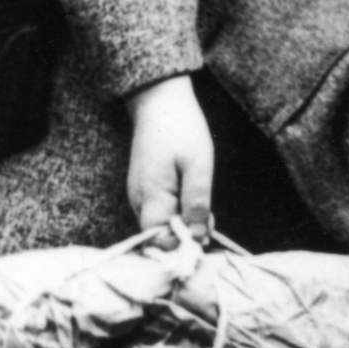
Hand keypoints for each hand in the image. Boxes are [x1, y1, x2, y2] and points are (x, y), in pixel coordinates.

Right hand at [125, 78, 214, 231]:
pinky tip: (191, 198)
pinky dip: (177, 214)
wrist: (159, 102)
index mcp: (151, 197)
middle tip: (210, 218)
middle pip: (159, 238)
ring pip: (160, 227)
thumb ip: (197, 204)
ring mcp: (138, 197)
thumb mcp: (198, 166)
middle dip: (186, 236)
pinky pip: (159, 214)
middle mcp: (138, 202)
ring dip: (184, 225)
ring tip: (203, 205)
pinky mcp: (143, 191)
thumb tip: (197, 239)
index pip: (159, 242)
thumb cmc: (181, 130)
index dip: (182, 245)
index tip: (205, 233)